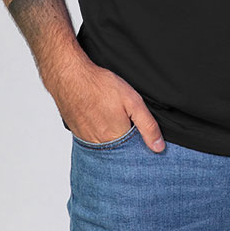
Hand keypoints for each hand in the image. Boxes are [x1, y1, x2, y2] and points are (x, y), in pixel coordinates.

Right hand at [48, 57, 165, 152]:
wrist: (70, 77)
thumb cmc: (100, 86)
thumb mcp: (133, 101)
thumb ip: (147, 125)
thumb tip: (159, 147)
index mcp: (116, 139)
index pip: (134, 153)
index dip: (141, 144)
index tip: (142, 134)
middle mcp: (100, 145)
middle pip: (120, 151)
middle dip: (127, 141)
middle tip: (126, 120)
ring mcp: (87, 140)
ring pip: (107, 146)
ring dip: (113, 137)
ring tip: (113, 117)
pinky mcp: (78, 134)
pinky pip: (94, 140)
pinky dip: (100, 132)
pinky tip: (101, 118)